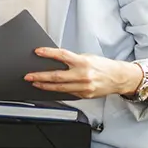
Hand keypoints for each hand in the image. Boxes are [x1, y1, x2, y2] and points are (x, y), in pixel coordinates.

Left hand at [25, 48, 144, 98]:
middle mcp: (83, 75)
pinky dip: (56, 91)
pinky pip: (67, 93)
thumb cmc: (102, 66)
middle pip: (57, 76)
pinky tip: (49, 89)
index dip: (48, 53)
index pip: (62, 55)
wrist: (119, 78)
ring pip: (59, 88)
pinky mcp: (84, 95)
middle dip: (40, 76)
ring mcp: (84, 87)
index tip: (37, 52)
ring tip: (35, 83)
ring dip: (45, 86)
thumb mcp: (87, 57)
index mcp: (83, 62)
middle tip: (28, 76)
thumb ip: (72, 60)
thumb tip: (54, 60)